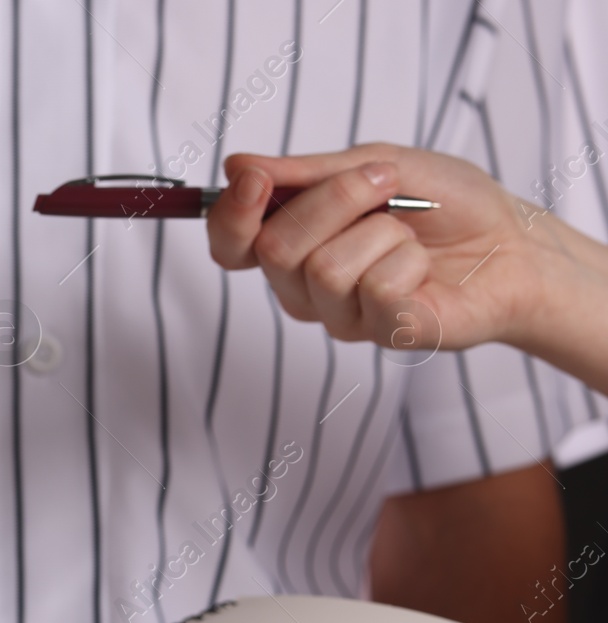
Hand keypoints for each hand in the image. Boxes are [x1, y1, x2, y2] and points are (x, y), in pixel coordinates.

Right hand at [206, 142, 546, 355]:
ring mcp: (338, 316)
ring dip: (381, 231)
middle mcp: (303, 286)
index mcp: (294, 242)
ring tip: (409, 233)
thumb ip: (307, 172)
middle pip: (275, 248)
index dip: (231, 215)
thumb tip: (236, 166)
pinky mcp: (381, 334)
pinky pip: (372, 289)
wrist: (515, 240)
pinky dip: (408, 260)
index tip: (256, 181)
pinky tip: (423, 266)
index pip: (230, 244)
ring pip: (323, 269)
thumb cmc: (447, 203)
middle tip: (385, 184)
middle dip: (335, 199)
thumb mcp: (377, 164)